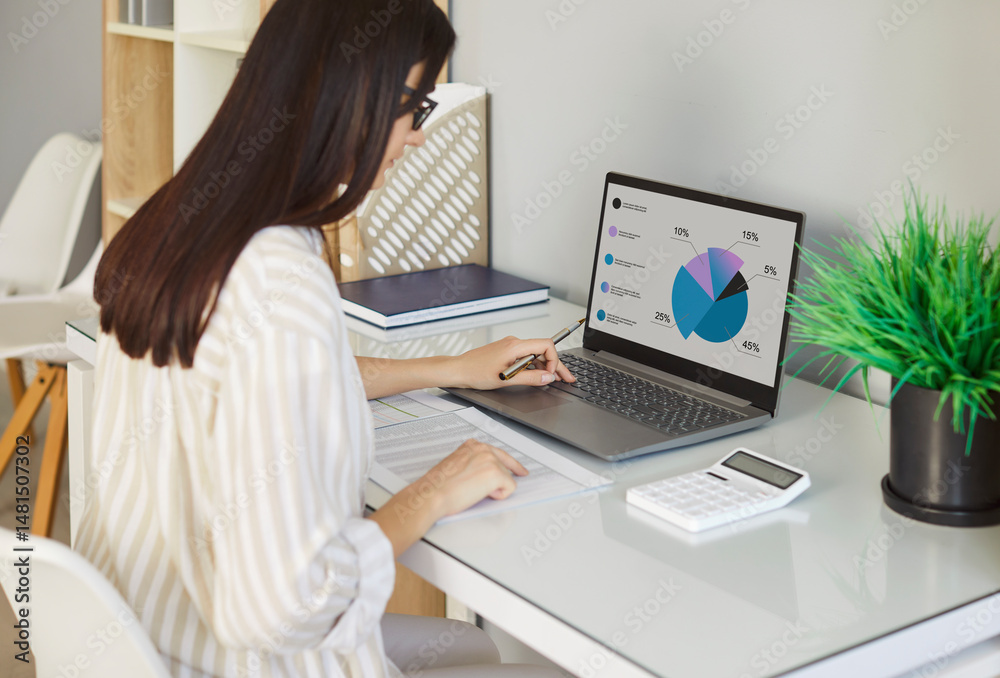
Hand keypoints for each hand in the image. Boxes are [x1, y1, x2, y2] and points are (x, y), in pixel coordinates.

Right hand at [417, 439, 529, 518]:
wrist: (432, 494)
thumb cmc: (438, 486)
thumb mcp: (455, 466)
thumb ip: (471, 463)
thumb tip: (482, 474)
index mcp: (472, 446)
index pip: (498, 453)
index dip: (511, 463)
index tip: (520, 469)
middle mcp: (482, 449)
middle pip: (506, 465)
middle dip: (505, 476)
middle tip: (515, 476)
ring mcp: (490, 460)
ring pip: (506, 479)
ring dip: (494, 489)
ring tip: (473, 491)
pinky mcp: (496, 474)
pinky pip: (509, 489)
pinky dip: (498, 496)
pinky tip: (480, 494)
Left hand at [449, 335, 575, 389]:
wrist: (458, 370)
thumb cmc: (475, 372)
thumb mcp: (506, 379)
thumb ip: (530, 378)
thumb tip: (547, 377)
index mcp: (515, 346)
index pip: (546, 345)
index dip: (554, 360)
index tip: (552, 375)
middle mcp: (514, 343)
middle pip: (543, 351)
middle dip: (556, 365)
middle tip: (567, 378)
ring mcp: (510, 347)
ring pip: (535, 354)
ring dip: (545, 367)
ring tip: (554, 379)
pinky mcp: (506, 352)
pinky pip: (526, 357)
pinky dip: (534, 366)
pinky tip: (538, 376)